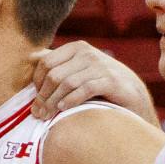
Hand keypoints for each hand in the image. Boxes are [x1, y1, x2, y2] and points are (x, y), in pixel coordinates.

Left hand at [30, 41, 155, 122]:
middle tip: (37, 113)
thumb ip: (58, 64)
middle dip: (43, 96)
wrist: (133, 94)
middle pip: (54, 74)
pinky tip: (63, 109)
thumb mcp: (79, 70)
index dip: (37, 82)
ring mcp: (100, 66)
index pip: (46, 62)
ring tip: (47, 116)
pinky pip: (85, 89)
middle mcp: (88, 53)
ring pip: (67, 83)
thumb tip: (31, 59)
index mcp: (76, 48)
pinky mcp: (111, 80)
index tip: (36, 100)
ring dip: (53, 102)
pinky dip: (71, 100)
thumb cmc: (100, 84)